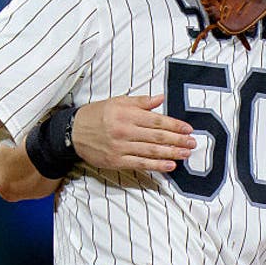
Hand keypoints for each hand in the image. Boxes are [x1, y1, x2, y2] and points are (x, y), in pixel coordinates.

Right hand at [72, 94, 194, 172]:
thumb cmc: (96, 115)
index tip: (188, 129)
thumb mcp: (117, 102)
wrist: (73, 133)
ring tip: (185, 154)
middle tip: (192, 143)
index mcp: (126, 114)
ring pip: (151, 152)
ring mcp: (121, 148)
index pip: (156, 120)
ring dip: (171, 153)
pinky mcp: (117, 161)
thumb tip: (161, 98)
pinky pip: (141, 164)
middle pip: (157, 137)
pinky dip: (157, 165)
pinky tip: (170, 165)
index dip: (174, 125)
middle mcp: (125, 131)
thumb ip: (140, 102)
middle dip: (177, 140)